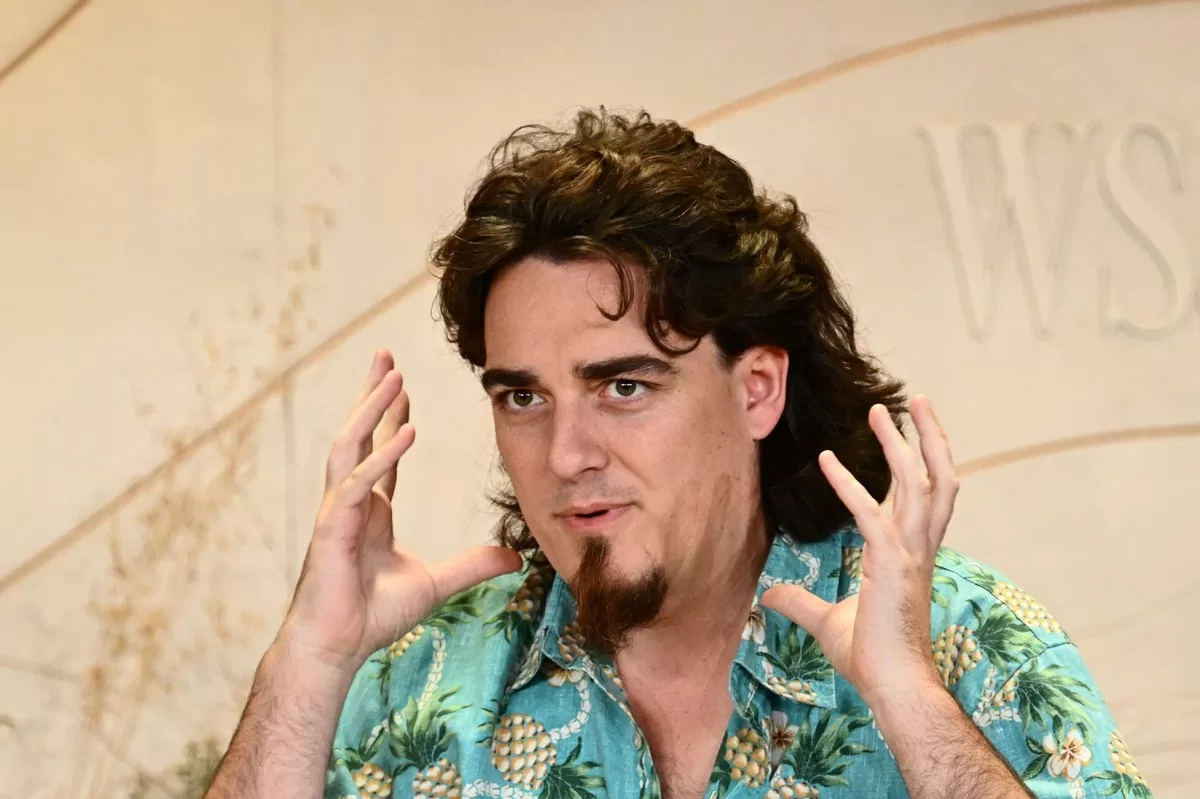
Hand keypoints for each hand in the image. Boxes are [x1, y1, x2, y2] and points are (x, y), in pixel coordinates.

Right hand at [277, 349, 522, 673]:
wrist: (337, 648)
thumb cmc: (372, 616)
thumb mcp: (436, 583)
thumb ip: (472, 565)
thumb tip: (514, 555)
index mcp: (369, 509)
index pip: (379, 450)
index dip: (390, 415)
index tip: (404, 384)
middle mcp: (350, 502)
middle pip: (358, 433)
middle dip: (372, 393)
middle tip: (386, 354)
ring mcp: (336, 512)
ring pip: (350, 446)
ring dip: (370, 409)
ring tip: (393, 375)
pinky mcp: (331, 530)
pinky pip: (356, 484)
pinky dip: (380, 457)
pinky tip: (404, 432)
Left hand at [761, 396, 956, 708]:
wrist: (892, 687)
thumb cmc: (871, 659)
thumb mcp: (827, 622)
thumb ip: (801, 603)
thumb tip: (769, 596)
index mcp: (914, 556)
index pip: (926, 498)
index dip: (923, 463)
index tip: (910, 433)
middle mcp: (920, 548)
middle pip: (938, 479)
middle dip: (929, 437)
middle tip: (915, 401)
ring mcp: (911, 554)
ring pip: (920, 484)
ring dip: (903, 444)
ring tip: (886, 409)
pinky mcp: (892, 563)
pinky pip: (870, 512)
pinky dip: (849, 482)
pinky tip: (827, 459)